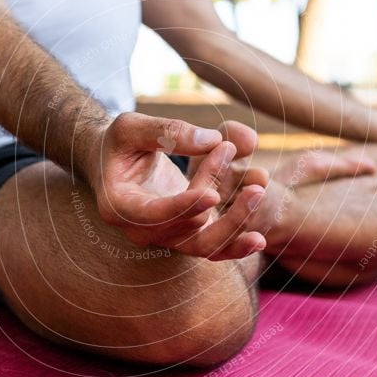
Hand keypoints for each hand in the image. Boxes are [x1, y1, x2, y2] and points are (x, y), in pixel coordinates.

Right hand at [87, 113, 266, 260]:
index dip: (183, 207)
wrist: (117, 163)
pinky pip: (213, 249)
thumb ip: (166, 131)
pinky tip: (259, 238)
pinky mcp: (186, 236)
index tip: (212, 194)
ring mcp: (166, 237)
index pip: (153, 215)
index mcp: (120, 207)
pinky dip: (236, 246)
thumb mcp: (130, 128)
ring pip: (205, 245)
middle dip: (217, 196)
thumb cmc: (120, 143)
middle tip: (243, 167)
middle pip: (187, 229)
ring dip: (236, 223)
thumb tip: (211, 140)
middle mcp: (142, 231)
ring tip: (259, 193)